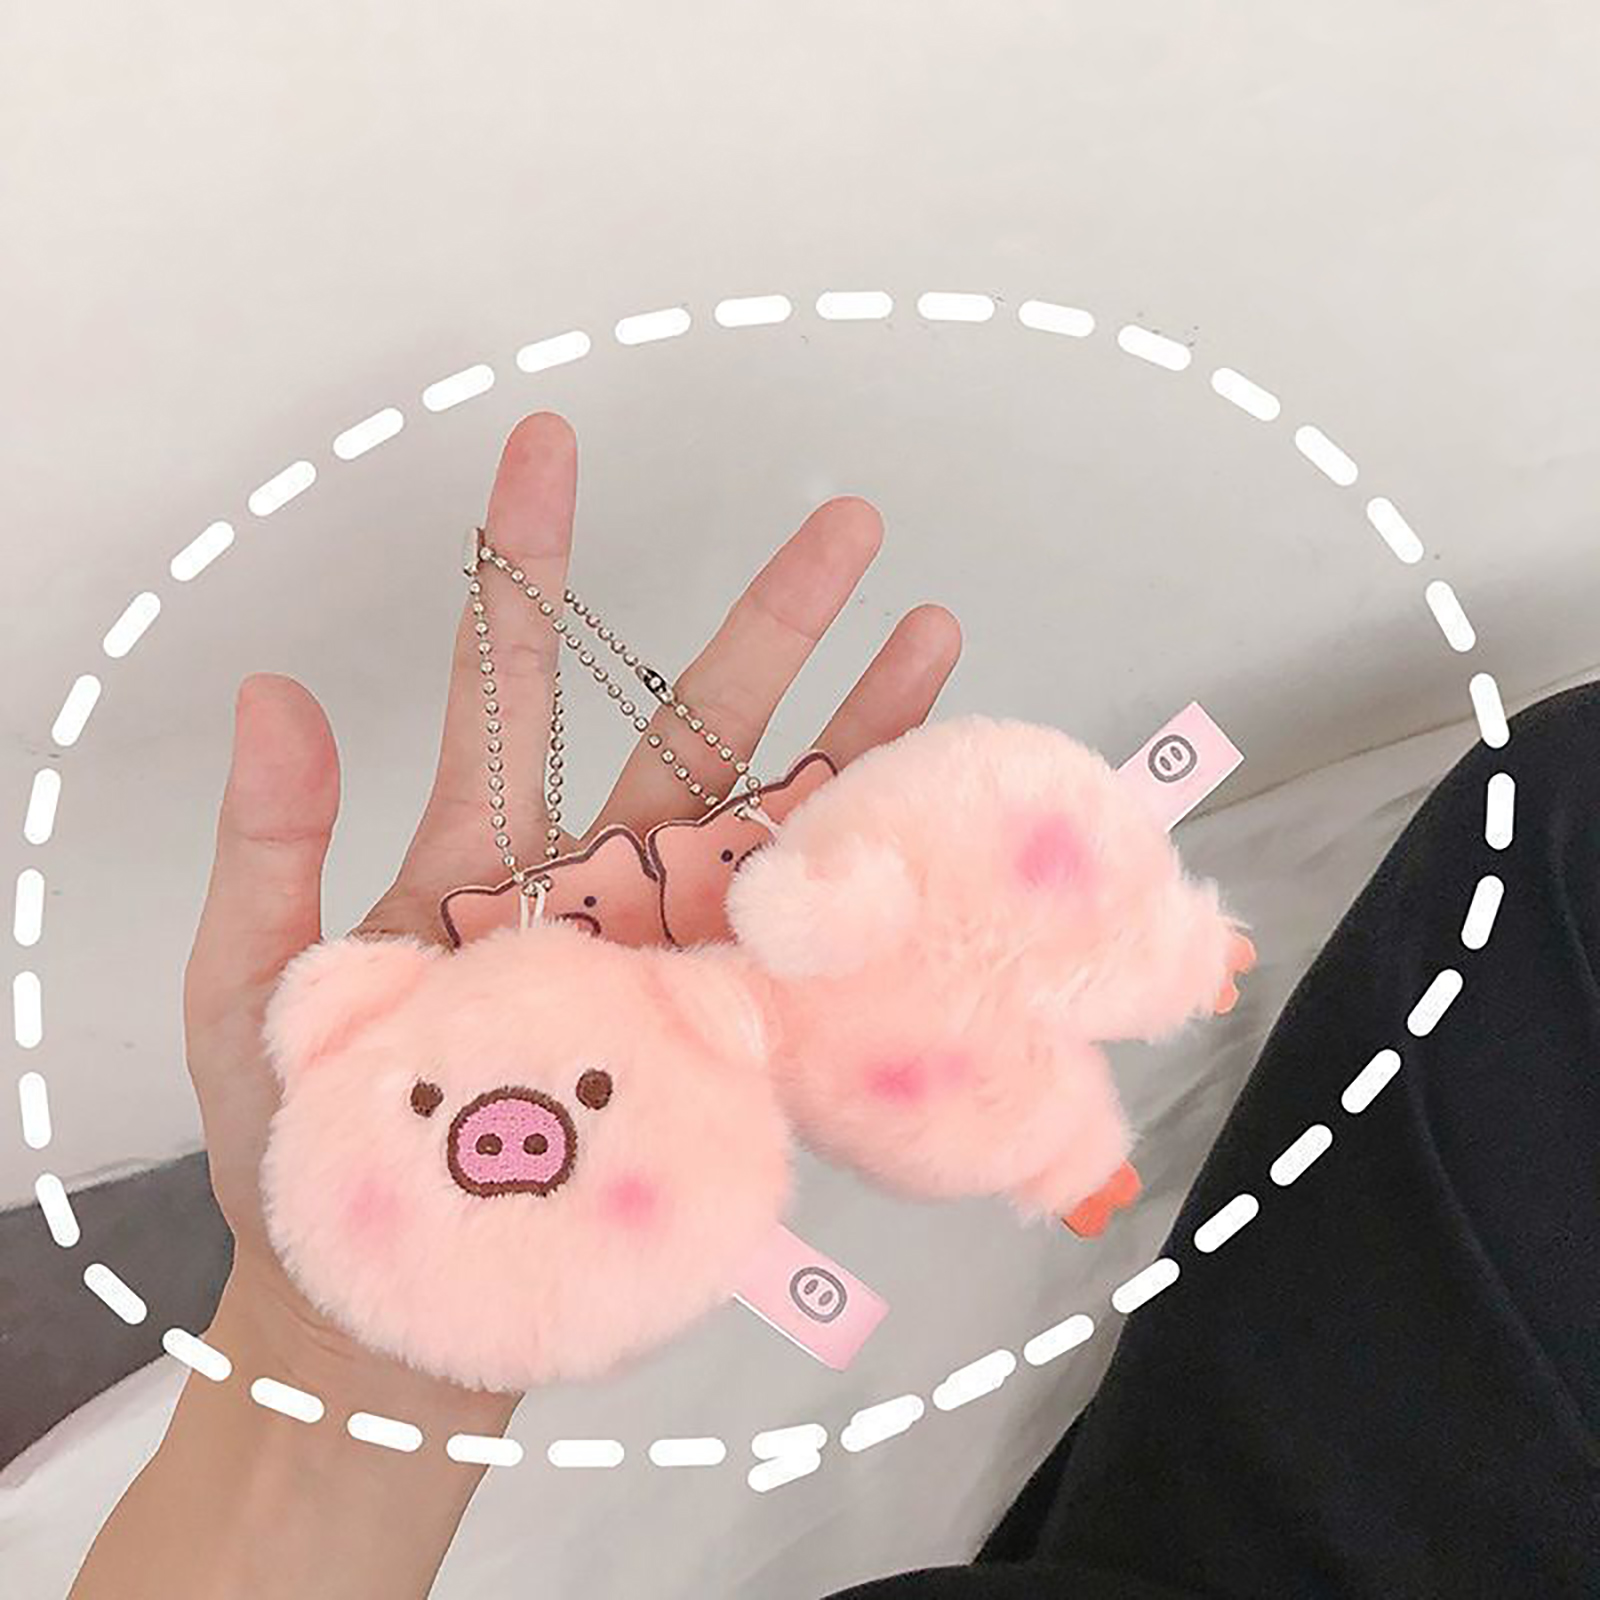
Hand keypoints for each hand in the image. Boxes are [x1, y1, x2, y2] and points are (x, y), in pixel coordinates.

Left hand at [181, 411, 961, 1407]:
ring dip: (854, 734)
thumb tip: (273, 687)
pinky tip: (925, 808)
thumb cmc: (308, 1157)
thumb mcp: (256, 993)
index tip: (547, 447)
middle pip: (691, 736)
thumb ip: (273, 846)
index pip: (516, 686)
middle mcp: (595, 895)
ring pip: (772, 830)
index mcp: (482, 864)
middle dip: (769, 627)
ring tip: (928, 635)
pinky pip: (794, 949)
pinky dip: (859, 880)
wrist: (380, 1316)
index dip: (529, 564)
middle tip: (846, 525)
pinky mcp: (710, 1041)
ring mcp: (664, 965)